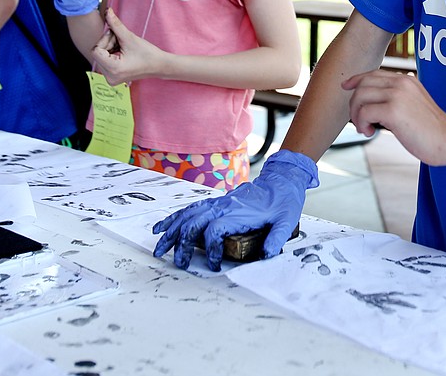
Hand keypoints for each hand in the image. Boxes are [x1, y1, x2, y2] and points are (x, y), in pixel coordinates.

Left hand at [91, 8, 162, 84]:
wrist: (159, 65)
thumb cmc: (148, 54)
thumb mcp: (130, 38)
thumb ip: (116, 24)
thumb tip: (107, 11)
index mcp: (114, 69)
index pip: (96, 50)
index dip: (105, 40)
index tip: (117, 36)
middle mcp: (109, 77)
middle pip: (97, 53)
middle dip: (108, 43)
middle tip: (122, 40)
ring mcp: (110, 78)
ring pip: (100, 56)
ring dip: (109, 47)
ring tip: (123, 46)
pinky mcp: (112, 76)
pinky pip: (104, 60)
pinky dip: (111, 52)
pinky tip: (122, 51)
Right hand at [152, 149, 318, 270]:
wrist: (282, 180)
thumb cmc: (283, 201)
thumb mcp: (286, 221)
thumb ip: (276, 238)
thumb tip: (267, 254)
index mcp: (238, 213)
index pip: (215, 231)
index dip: (211, 250)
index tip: (215, 264)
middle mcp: (223, 207)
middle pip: (194, 224)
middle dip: (182, 245)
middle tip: (180, 263)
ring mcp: (217, 203)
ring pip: (187, 216)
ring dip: (171, 232)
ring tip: (159, 249)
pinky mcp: (215, 202)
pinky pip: (190, 209)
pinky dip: (174, 218)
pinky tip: (162, 227)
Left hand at [342, 69, 445, 163]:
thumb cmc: (433, 130)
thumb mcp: (415, 106)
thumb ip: (397, 100)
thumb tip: (373, 107)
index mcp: (407, 80)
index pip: (374, 73)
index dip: (356, 79)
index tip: (346, 86)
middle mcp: (401, 82)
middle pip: (362, 83)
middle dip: (354, 102)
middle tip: (359, 121)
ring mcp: (397, 95)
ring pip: (359, 96)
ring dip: (355, 114)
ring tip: (365, 129)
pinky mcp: (393, 110)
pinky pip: (364, 112)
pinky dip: (361, 124)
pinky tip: (370, 133)